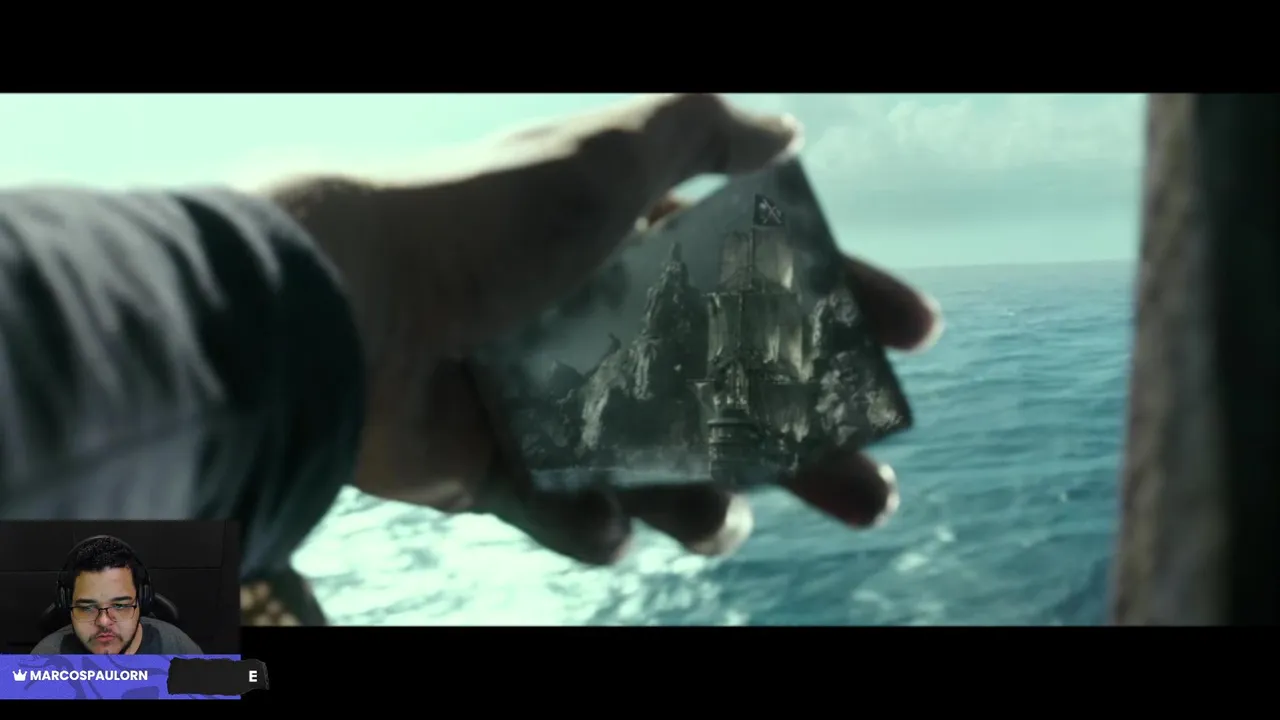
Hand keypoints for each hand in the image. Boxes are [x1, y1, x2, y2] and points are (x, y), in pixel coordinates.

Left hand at [269, 94, 942, 564]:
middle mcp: (608, 330)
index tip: (914, 337)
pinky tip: (601, 514)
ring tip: (723, 515)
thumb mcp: (602, 151)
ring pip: (668, 472)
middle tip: (874, 485)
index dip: (842, 305)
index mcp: (639, 258)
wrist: (352, 304)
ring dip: (710, 504)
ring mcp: (561, 404)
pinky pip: (578, 512)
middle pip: (736, 398)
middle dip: (810, 444)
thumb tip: (788, 132)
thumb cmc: (485, 218)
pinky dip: (595, 521)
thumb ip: (699, 130)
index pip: (767, 284)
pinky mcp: (508, 470)